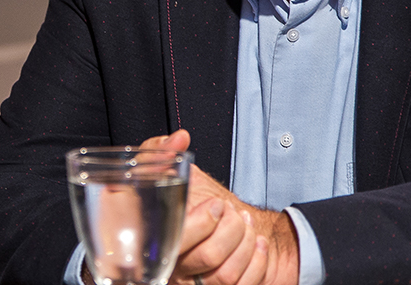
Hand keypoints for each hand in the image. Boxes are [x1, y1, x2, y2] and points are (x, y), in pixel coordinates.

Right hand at [138, 131, 299, 284]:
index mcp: (152, 242)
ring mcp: (196, 283)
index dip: (202, 223)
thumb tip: (178, 138)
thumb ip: (160, 152)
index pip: (177, 242)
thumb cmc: (181, 202)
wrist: (208, 228)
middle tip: (232, 211)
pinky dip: (257, 262)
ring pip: (224, 276)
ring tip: (246, 223)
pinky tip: (258, 243)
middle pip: (207, 258)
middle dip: (230, 230)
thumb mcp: (160, 173)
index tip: (217, 204)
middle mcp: (173, 269)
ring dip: (245, 244)